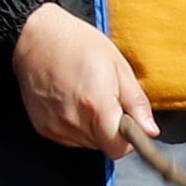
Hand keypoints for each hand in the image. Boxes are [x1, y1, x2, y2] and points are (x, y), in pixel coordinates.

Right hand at [14, 3, 158, 156]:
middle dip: (110, 129)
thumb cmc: (76, 43)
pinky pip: (68, 138)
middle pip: (103, 146)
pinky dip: (74, 126)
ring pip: (86, 143)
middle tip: (105, 100)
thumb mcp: (117, 65)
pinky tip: (70, 102)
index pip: (118, 149)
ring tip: (85, 97)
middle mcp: (74, 121)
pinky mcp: (42, 127)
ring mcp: (55, 126)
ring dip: (92, 128)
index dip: (128, 139)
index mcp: (97, 106)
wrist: (35, 36)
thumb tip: (150, 129)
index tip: (127, 123)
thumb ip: (136, 102)